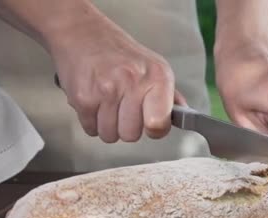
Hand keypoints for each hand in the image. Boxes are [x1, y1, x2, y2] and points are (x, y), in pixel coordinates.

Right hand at [47, 17, 185, 142]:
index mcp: (157, 77)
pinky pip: (91, 129)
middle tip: (123, 108)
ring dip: (108, 126)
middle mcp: (133, 82)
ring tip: (108, 104)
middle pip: (131, 135)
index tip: (150, 124)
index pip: (159, 124)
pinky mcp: (83, 97)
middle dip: (126, 127)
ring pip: (109, 135)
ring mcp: (107, 89)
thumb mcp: (153, 67)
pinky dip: (91, 121)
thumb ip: (170, 95)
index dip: (155, 130)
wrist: (82, 33)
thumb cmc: (120, 54)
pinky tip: (94, 101)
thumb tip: (185, 116)